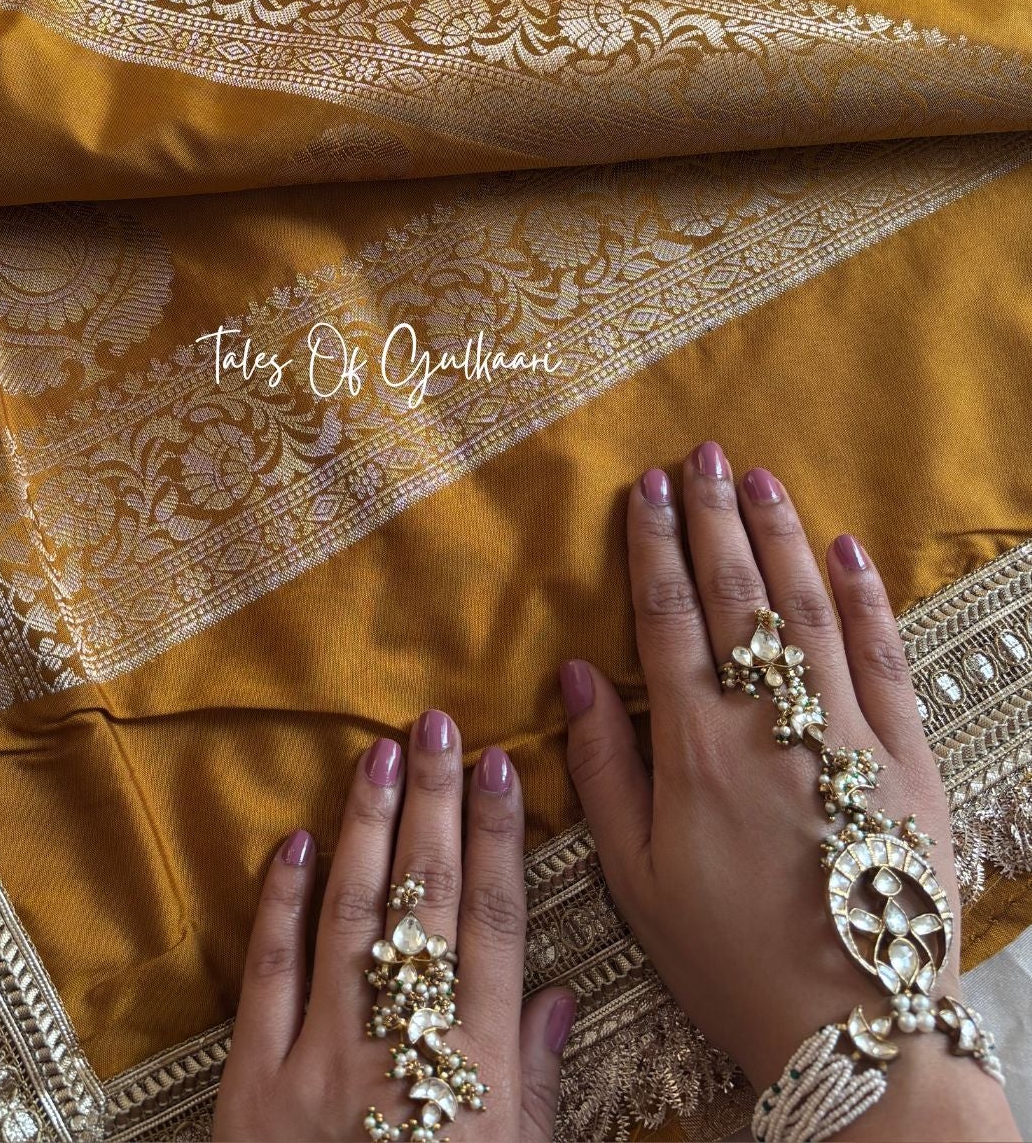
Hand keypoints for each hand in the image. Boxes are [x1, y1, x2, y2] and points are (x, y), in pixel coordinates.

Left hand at [213, 712, 575, 1141]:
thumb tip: (554, 996)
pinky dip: (280, 904)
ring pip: (348, 921)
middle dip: (433, 807)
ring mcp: (320, 1067)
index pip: (493, 933)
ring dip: (366, 830)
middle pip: (423, 907)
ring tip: (379, 754)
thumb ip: (532, 1089)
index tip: (503, 766)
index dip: (499, 843)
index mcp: (475, 1082)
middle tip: (436, 723)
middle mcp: (401, 1058)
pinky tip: (293, 841)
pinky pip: (268, 977)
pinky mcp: (252, 1091)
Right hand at [560, 443, 1019, 1139]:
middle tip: (703, 454)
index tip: (645, 487)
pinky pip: (883, 658)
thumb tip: (575, 675)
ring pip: (805, 609)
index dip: (655, 545)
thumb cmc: (728, 959)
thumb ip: (604, 770)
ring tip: (760, 479)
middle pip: (735, 595)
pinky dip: (864, 600)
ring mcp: (843, 731)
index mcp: (694, 745)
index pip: (668, 616)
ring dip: (780, 537)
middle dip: (715, 518)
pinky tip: (845, 552)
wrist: (853, 1026)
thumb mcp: (637, 878)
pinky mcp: (906, 757)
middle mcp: (767, 720)